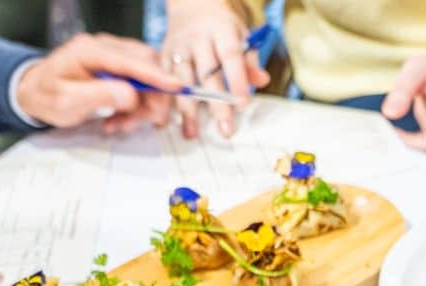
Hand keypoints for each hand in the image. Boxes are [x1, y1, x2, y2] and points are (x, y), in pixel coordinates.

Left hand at [16, 33, 179, 133]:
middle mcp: (104, 48)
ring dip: (143, 105)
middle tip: (149, 122)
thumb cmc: (47, 97)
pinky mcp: (117, 66)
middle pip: (146, 65)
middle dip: (153, 96)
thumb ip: (100, 96)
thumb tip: (131, 95)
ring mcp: (111, 55)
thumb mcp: (68, 102)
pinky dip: (136, 104)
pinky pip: (139, 83)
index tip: (177, 88)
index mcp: (90, 51)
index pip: (132, 61)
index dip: (156, 76)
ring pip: (146, 76)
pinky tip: (121, 117)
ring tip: (122, 124)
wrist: (34, 93)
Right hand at [162, 0, 269, 138]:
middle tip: (225, 128)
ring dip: (187, 109)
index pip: (230, 56)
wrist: (191, 7)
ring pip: (182, 81)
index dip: (237, 81)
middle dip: (216, 104)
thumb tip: (262, 81)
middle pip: (207, 74)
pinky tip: (169, 121)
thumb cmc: (222, 28)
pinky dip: (166, 102)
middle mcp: (197, 39)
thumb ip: (250, 61)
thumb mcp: (241, 36)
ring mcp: (178, 47)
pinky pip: (163, 81)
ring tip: (193, 132)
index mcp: (221, 31)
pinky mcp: (163, 55)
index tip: (243, 105)